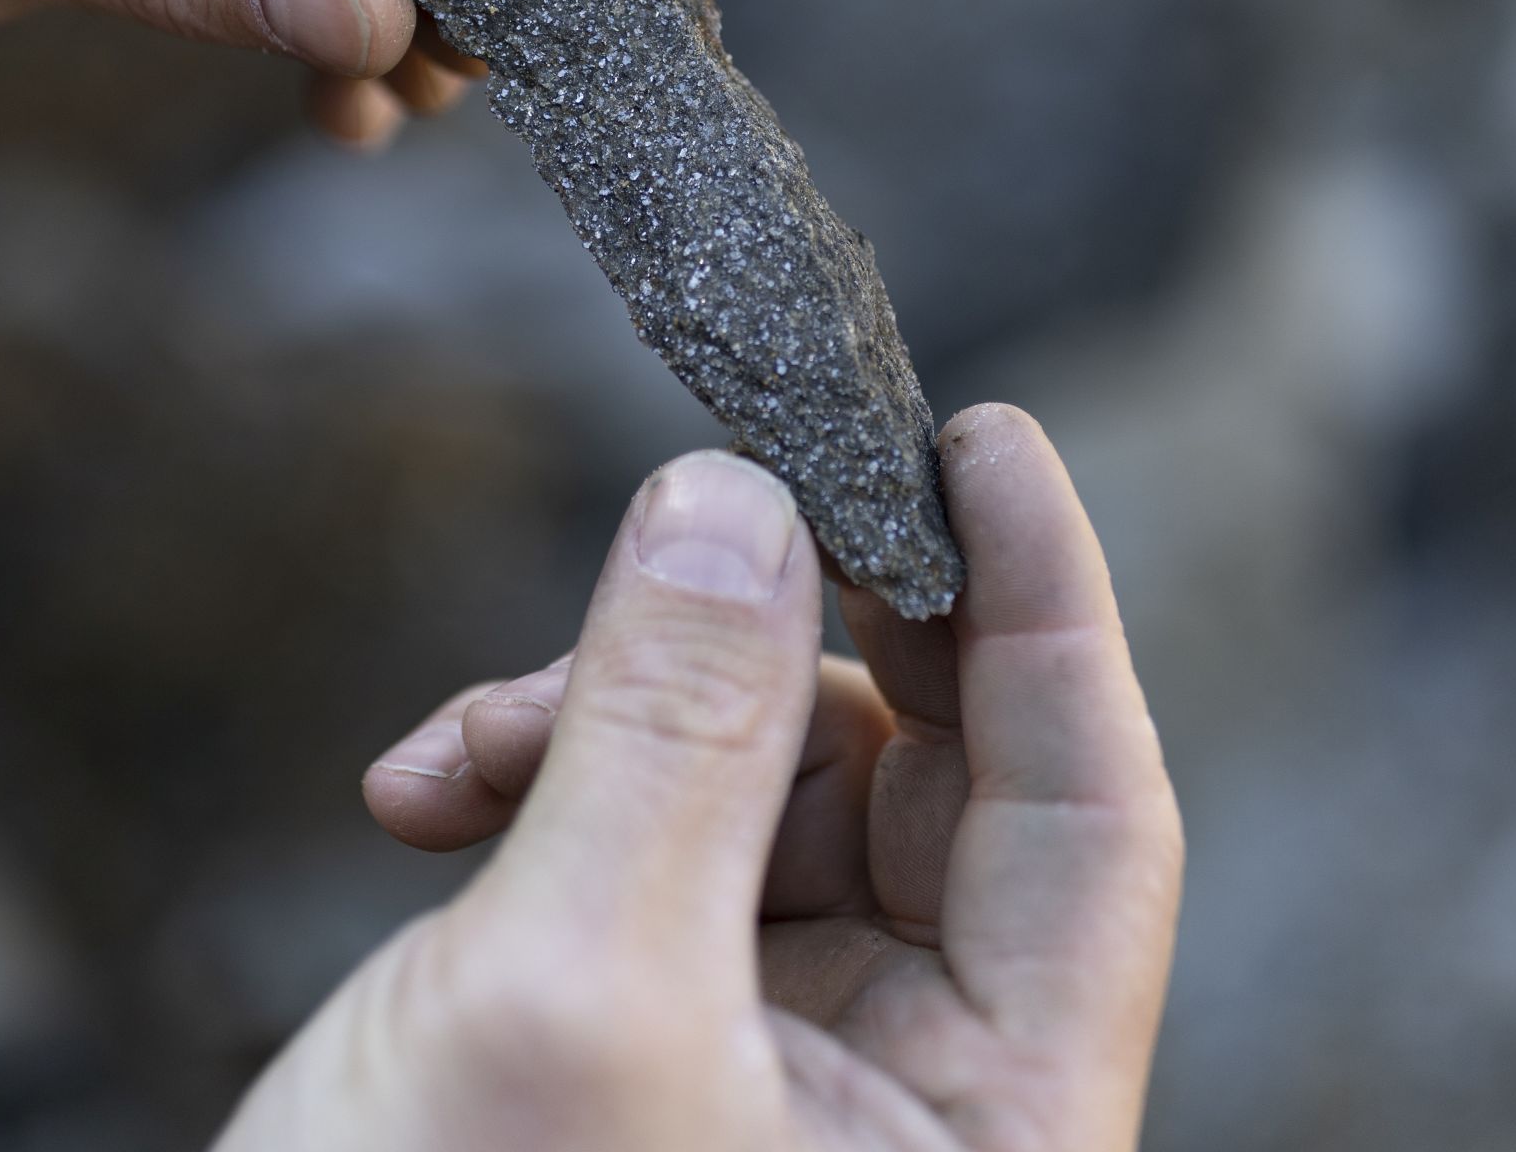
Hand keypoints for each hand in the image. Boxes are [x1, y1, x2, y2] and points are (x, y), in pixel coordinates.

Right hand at [219, 406, 1182, 1150]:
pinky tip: (420, 799)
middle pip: (928, 786)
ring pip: (768, 794)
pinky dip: (544, 787)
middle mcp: (919, 1114)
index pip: (1095, 823)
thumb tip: (739, 502)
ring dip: (613, 720)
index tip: (979, 435)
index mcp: (992, 1144)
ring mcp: (786, 1081)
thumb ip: (670, 730)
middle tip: (688, 531)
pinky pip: (654, 846)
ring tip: (457, 755)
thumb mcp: (568, 989)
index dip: (1050, 609)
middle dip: (777, 655)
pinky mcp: (660, 1047)